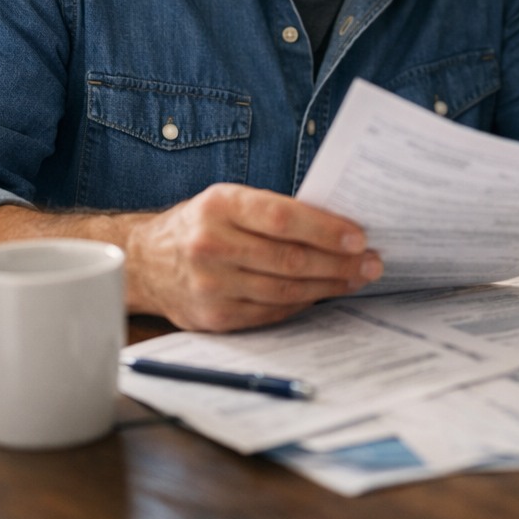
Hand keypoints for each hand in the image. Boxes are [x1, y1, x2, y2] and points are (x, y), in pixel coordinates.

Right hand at [124, 183, 381, 331]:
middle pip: (289, 259)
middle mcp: (211, 245)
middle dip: (338, 263)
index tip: (359, 237)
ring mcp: (211, 285)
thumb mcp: (229, 201)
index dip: (324, 229)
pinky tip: (324, 294)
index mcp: (219, 206)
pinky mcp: (214, 317)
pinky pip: (271, 311)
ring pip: (285, 290)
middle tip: (372, 263)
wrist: (146, 262)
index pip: (281, 218)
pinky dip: (303, 303)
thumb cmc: (202, 224)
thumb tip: (338, 226)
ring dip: (329, 286)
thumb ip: (274, 210)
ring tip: (357, 278)